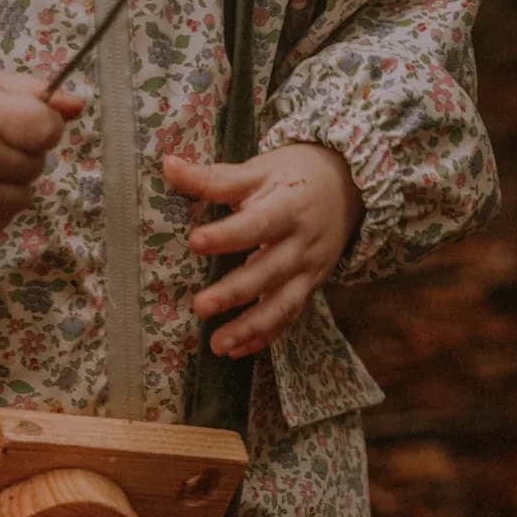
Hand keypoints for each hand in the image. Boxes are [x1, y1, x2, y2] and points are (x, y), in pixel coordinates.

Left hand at [164, 143, 362, 357]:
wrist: (349, 184)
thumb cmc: (294, 175)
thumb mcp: (258, 169)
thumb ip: (213, 177)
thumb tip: (168, 165)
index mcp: (289, 207)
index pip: (256, 224)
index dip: (227, 235)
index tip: (195, 241)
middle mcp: (302, 242)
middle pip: (268, 271)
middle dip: (234, 292)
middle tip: (199, 307)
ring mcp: (308, 269)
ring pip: (282, 304)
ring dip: (250, 328)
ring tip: (217, 345)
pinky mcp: (309, 286)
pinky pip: (289, 317)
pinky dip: (265, 336)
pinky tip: (236, 351)